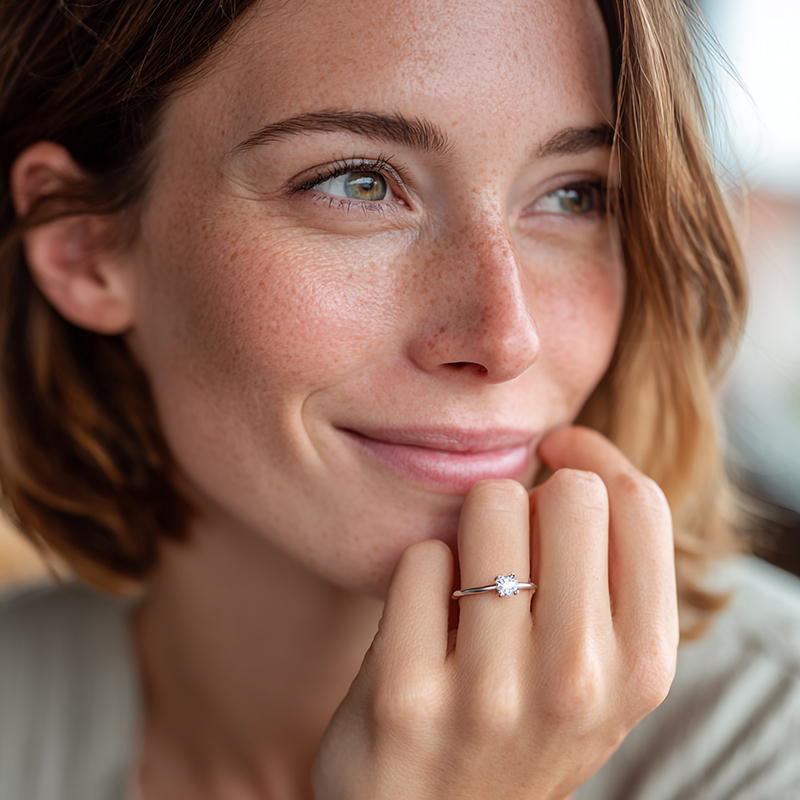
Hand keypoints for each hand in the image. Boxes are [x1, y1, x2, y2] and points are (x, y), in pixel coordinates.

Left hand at [313, 426, 678, 798]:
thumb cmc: (520, 723)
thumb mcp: (598, 669)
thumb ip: (606, 569)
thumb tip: (568, 450)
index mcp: (641, 666)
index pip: (638, 501)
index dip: (592, 460)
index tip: (556, 459)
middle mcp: (578, 682)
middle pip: (571, 494)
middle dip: (532, 498)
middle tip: (509, 541)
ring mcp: (490, 694)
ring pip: (490, 505)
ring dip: (471, 525)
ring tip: (467, 579)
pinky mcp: (404, 697)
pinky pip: (419, 556)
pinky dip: (419, 569)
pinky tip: (422, 619)